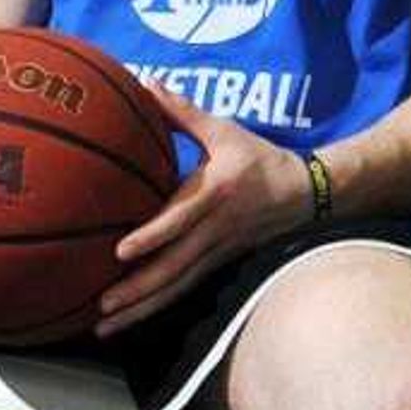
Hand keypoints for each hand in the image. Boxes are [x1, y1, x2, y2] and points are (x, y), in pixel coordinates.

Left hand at [92, 86, 312, 338]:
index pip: (180, 221)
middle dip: (137, 291)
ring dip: (141, 309)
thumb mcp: (225, 131)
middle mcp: (215, 231)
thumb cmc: (260, 158)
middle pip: (174, 268)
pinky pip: (184, 289)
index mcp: (216, 195)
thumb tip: (145, 83)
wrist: (308, 193)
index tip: (120, 251)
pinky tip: (130, 319)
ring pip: (177, 288)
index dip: (151, 237)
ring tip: (104, 327)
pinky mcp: (218, 265)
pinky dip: (156, 306)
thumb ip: (182, 112)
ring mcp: (218, 253)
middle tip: (101, 308)